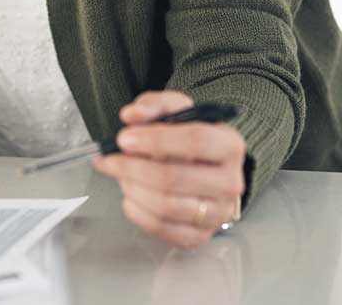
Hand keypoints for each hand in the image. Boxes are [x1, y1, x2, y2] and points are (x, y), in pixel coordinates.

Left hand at [91, 90, 245, 248]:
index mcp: (230, 145)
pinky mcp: (201, 236)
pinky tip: (130, 196)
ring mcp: (217, 212)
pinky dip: (137, 213)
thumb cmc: (189, 139)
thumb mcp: (178, 110)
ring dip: (133, 189)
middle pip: (174, 178)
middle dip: (133, 168)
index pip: (195, 141)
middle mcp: (230, 182)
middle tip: (110, 159)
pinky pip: (162, 228)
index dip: (155, 139)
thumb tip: (131, 115)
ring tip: (121, 176)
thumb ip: (154, 105)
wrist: (206, 170)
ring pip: (165, 206)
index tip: (125, 138)